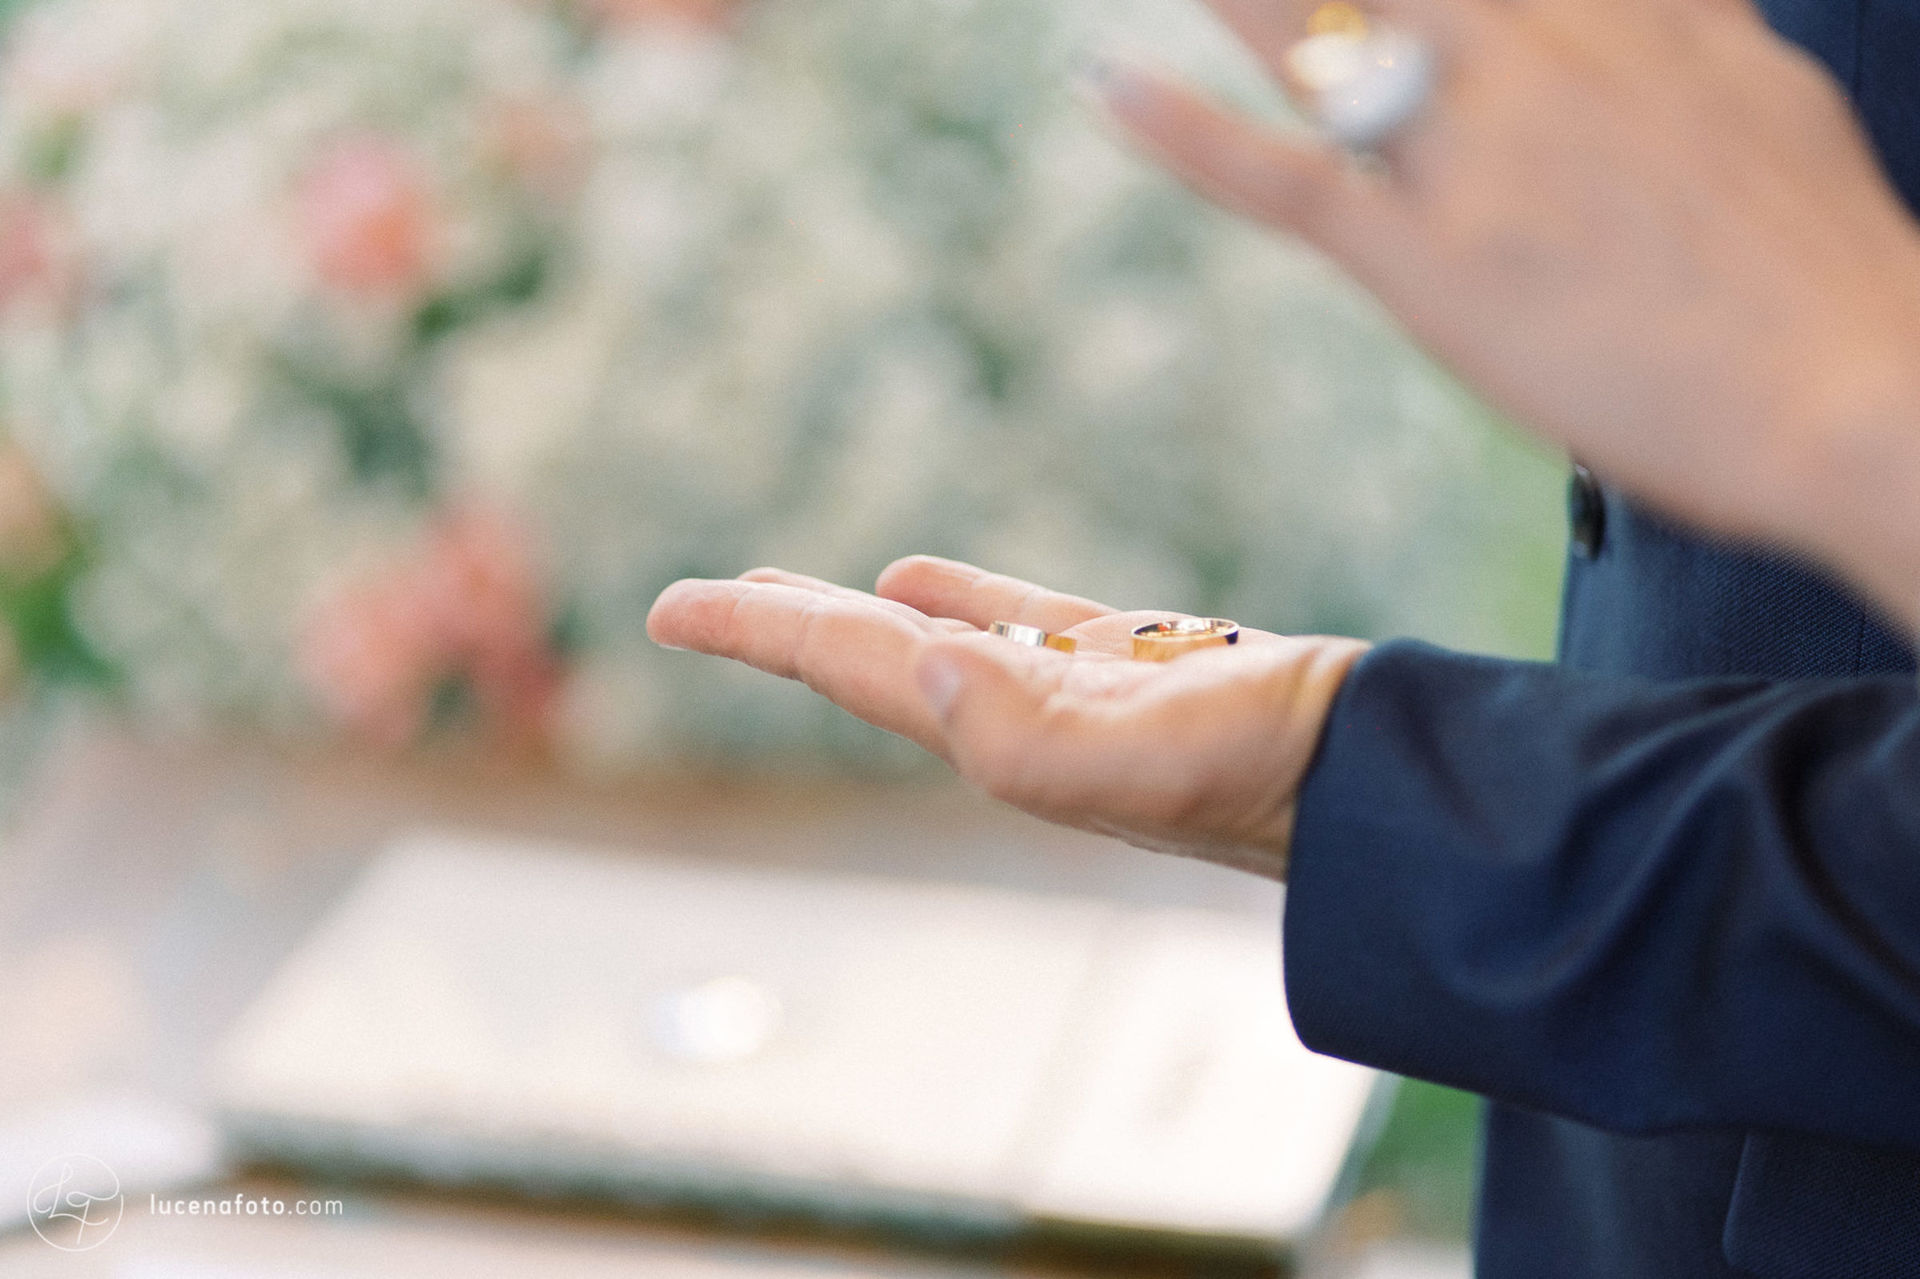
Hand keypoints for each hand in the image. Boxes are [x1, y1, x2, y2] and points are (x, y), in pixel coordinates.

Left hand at [646, 556, 1368, 878]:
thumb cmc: (1279, 781)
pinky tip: (923, 584)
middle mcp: (1022, 723)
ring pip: (940, 641)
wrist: (1382, 786)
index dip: (758, 636)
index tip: (667, 608)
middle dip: (787, 629)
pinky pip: (1022, 623)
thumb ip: (1029, 734)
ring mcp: (1078, 696)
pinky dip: (964, 601)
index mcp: (1000, 737)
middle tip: (701, 603)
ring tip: (802, 596)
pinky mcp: (1139, 668)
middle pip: (873, 662)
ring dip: (863, 618)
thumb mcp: (1152, 764)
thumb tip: (917, 659)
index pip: (852, 670)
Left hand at [1091, 0, 1919, 628]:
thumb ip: (1685, 44)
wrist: (1863, 388)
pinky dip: (1182, 133)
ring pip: (1319, 27)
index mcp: (1634, 12)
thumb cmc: (1824, 279)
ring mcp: (1479, 148)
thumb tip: (1668, 18)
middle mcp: (1545, 51)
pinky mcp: (1433, 258)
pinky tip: (1103, 85)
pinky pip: (1283, 178)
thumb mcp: (1764, 108)